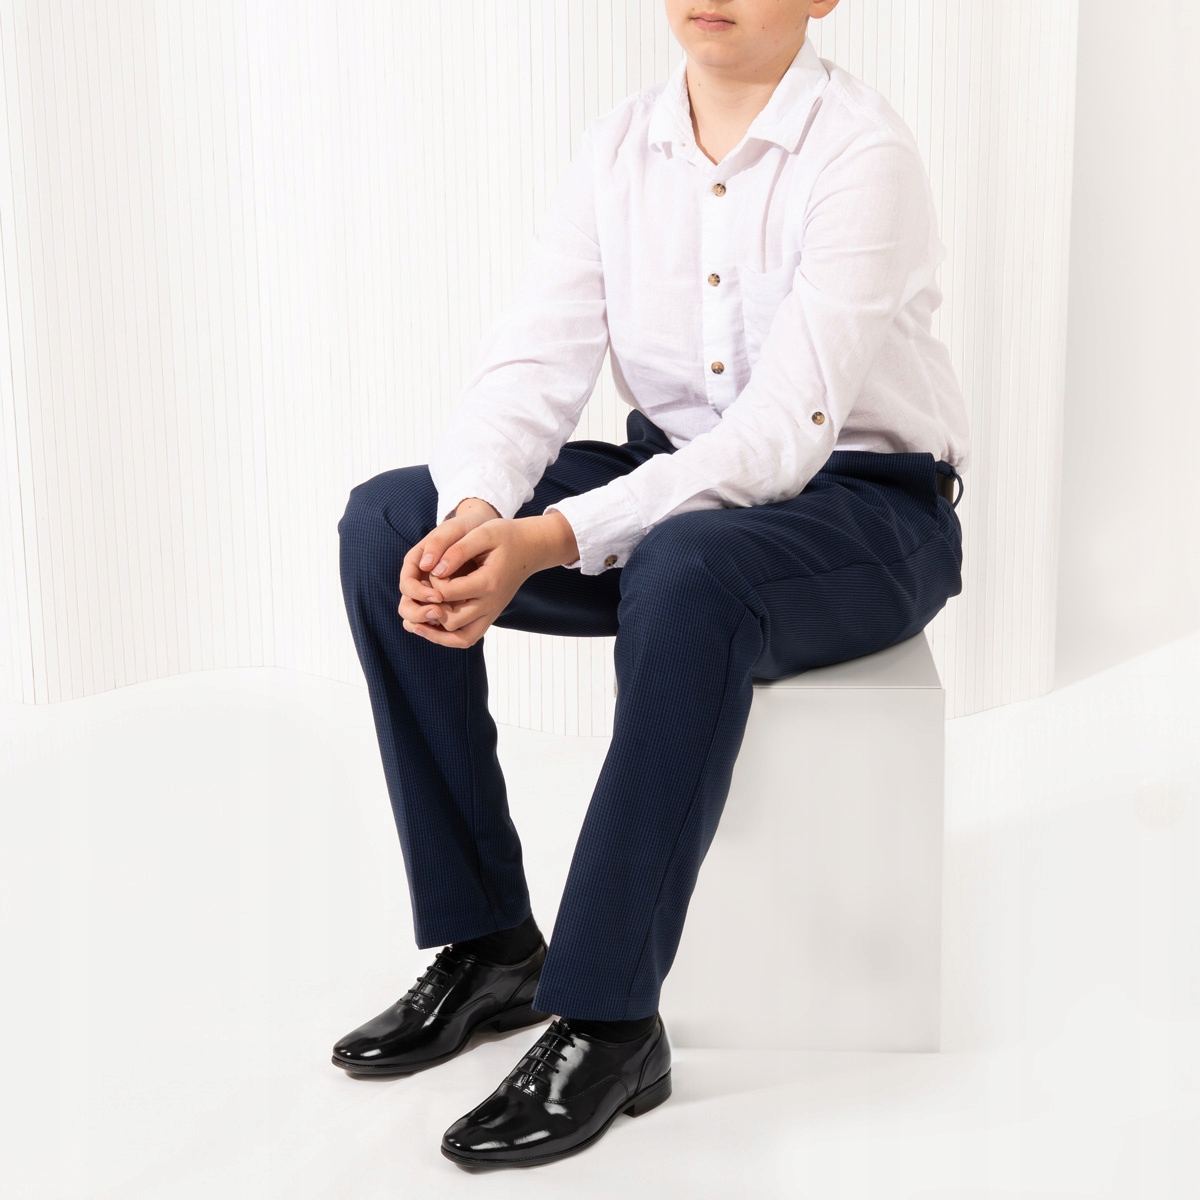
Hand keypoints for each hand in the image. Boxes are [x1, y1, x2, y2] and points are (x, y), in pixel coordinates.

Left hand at [398, 505, 577, 648]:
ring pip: (460, 638)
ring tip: (415, 621)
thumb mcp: (483, 533)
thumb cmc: (505, 537)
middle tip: (423, 593)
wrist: (530, 548)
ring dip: (435, 633)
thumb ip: (457, 550)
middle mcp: (491, 604)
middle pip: (451, 620)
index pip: (448, 592)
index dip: (432, 582)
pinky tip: (430, 625)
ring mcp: (492, 614)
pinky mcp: (489, 617)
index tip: (431, 568)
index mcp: (488, 582)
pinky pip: (467, 638)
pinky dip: (448, 637)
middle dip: (430, 609)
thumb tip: (433, 570)